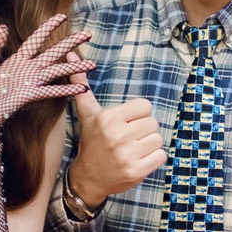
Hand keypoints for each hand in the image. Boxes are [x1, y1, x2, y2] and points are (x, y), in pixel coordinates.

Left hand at [0, 14, 93, 136]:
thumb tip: (3, 26)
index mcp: (15, 61)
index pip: (35, 40)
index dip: (48, 28)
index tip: (61, 16)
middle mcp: (26, 71)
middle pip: (53, 52)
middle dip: (70, 43)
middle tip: (87, 33)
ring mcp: (29, 83)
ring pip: (56, 71)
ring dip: (74, 67)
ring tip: (92, 64)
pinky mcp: (28, 96)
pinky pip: (50, 91)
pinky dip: (66, 89)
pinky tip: (80, 89)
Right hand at [67, 84, 165, 205]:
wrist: (88, 178)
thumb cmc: (91, 141)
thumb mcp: (87, 113)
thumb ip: (82, 84)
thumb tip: (70, 54)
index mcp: (108, 118)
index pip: (145, 106)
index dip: (138, 114)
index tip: (127, 123)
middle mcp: (118, 136)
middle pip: (153, 123)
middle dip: (144, 130)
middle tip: (129, 138)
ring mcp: (127, 155)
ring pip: (158, 139)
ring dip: (149, 145)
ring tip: (134, 149)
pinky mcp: (136, 171)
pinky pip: (161, 156)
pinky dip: (154, 158)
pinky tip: (139, 160)